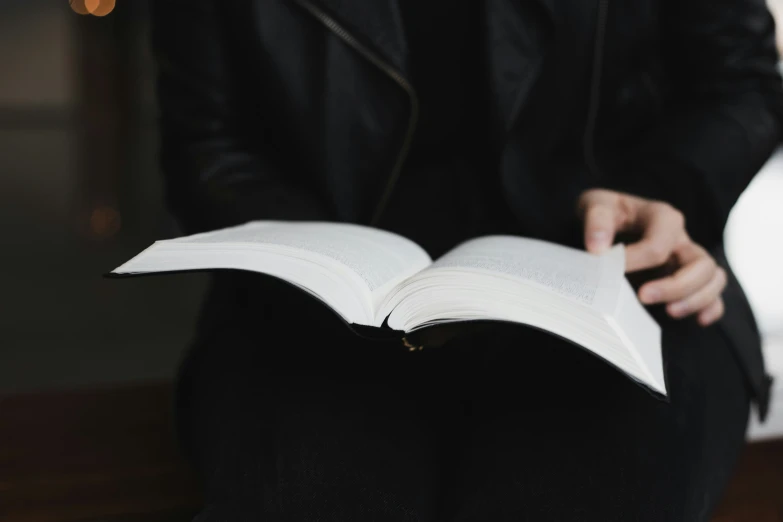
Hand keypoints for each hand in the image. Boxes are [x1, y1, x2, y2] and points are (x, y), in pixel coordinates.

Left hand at [577, 189, 726, 325]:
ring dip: (695, 299)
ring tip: (669, 312)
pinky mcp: (687, 277)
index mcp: (662, 217)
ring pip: (712, 278)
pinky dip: (711, 307)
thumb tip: (598, 248)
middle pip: (700, 263)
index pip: (660, 243)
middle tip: (643, 297)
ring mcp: (687, 259)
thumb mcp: (595, 205)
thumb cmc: (605, 212)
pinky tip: (699, 321)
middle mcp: (681, 238)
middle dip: (676, 285)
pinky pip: (713, 293)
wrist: (607, 219)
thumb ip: (597, 222)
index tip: (613, 271)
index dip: (638, 260)